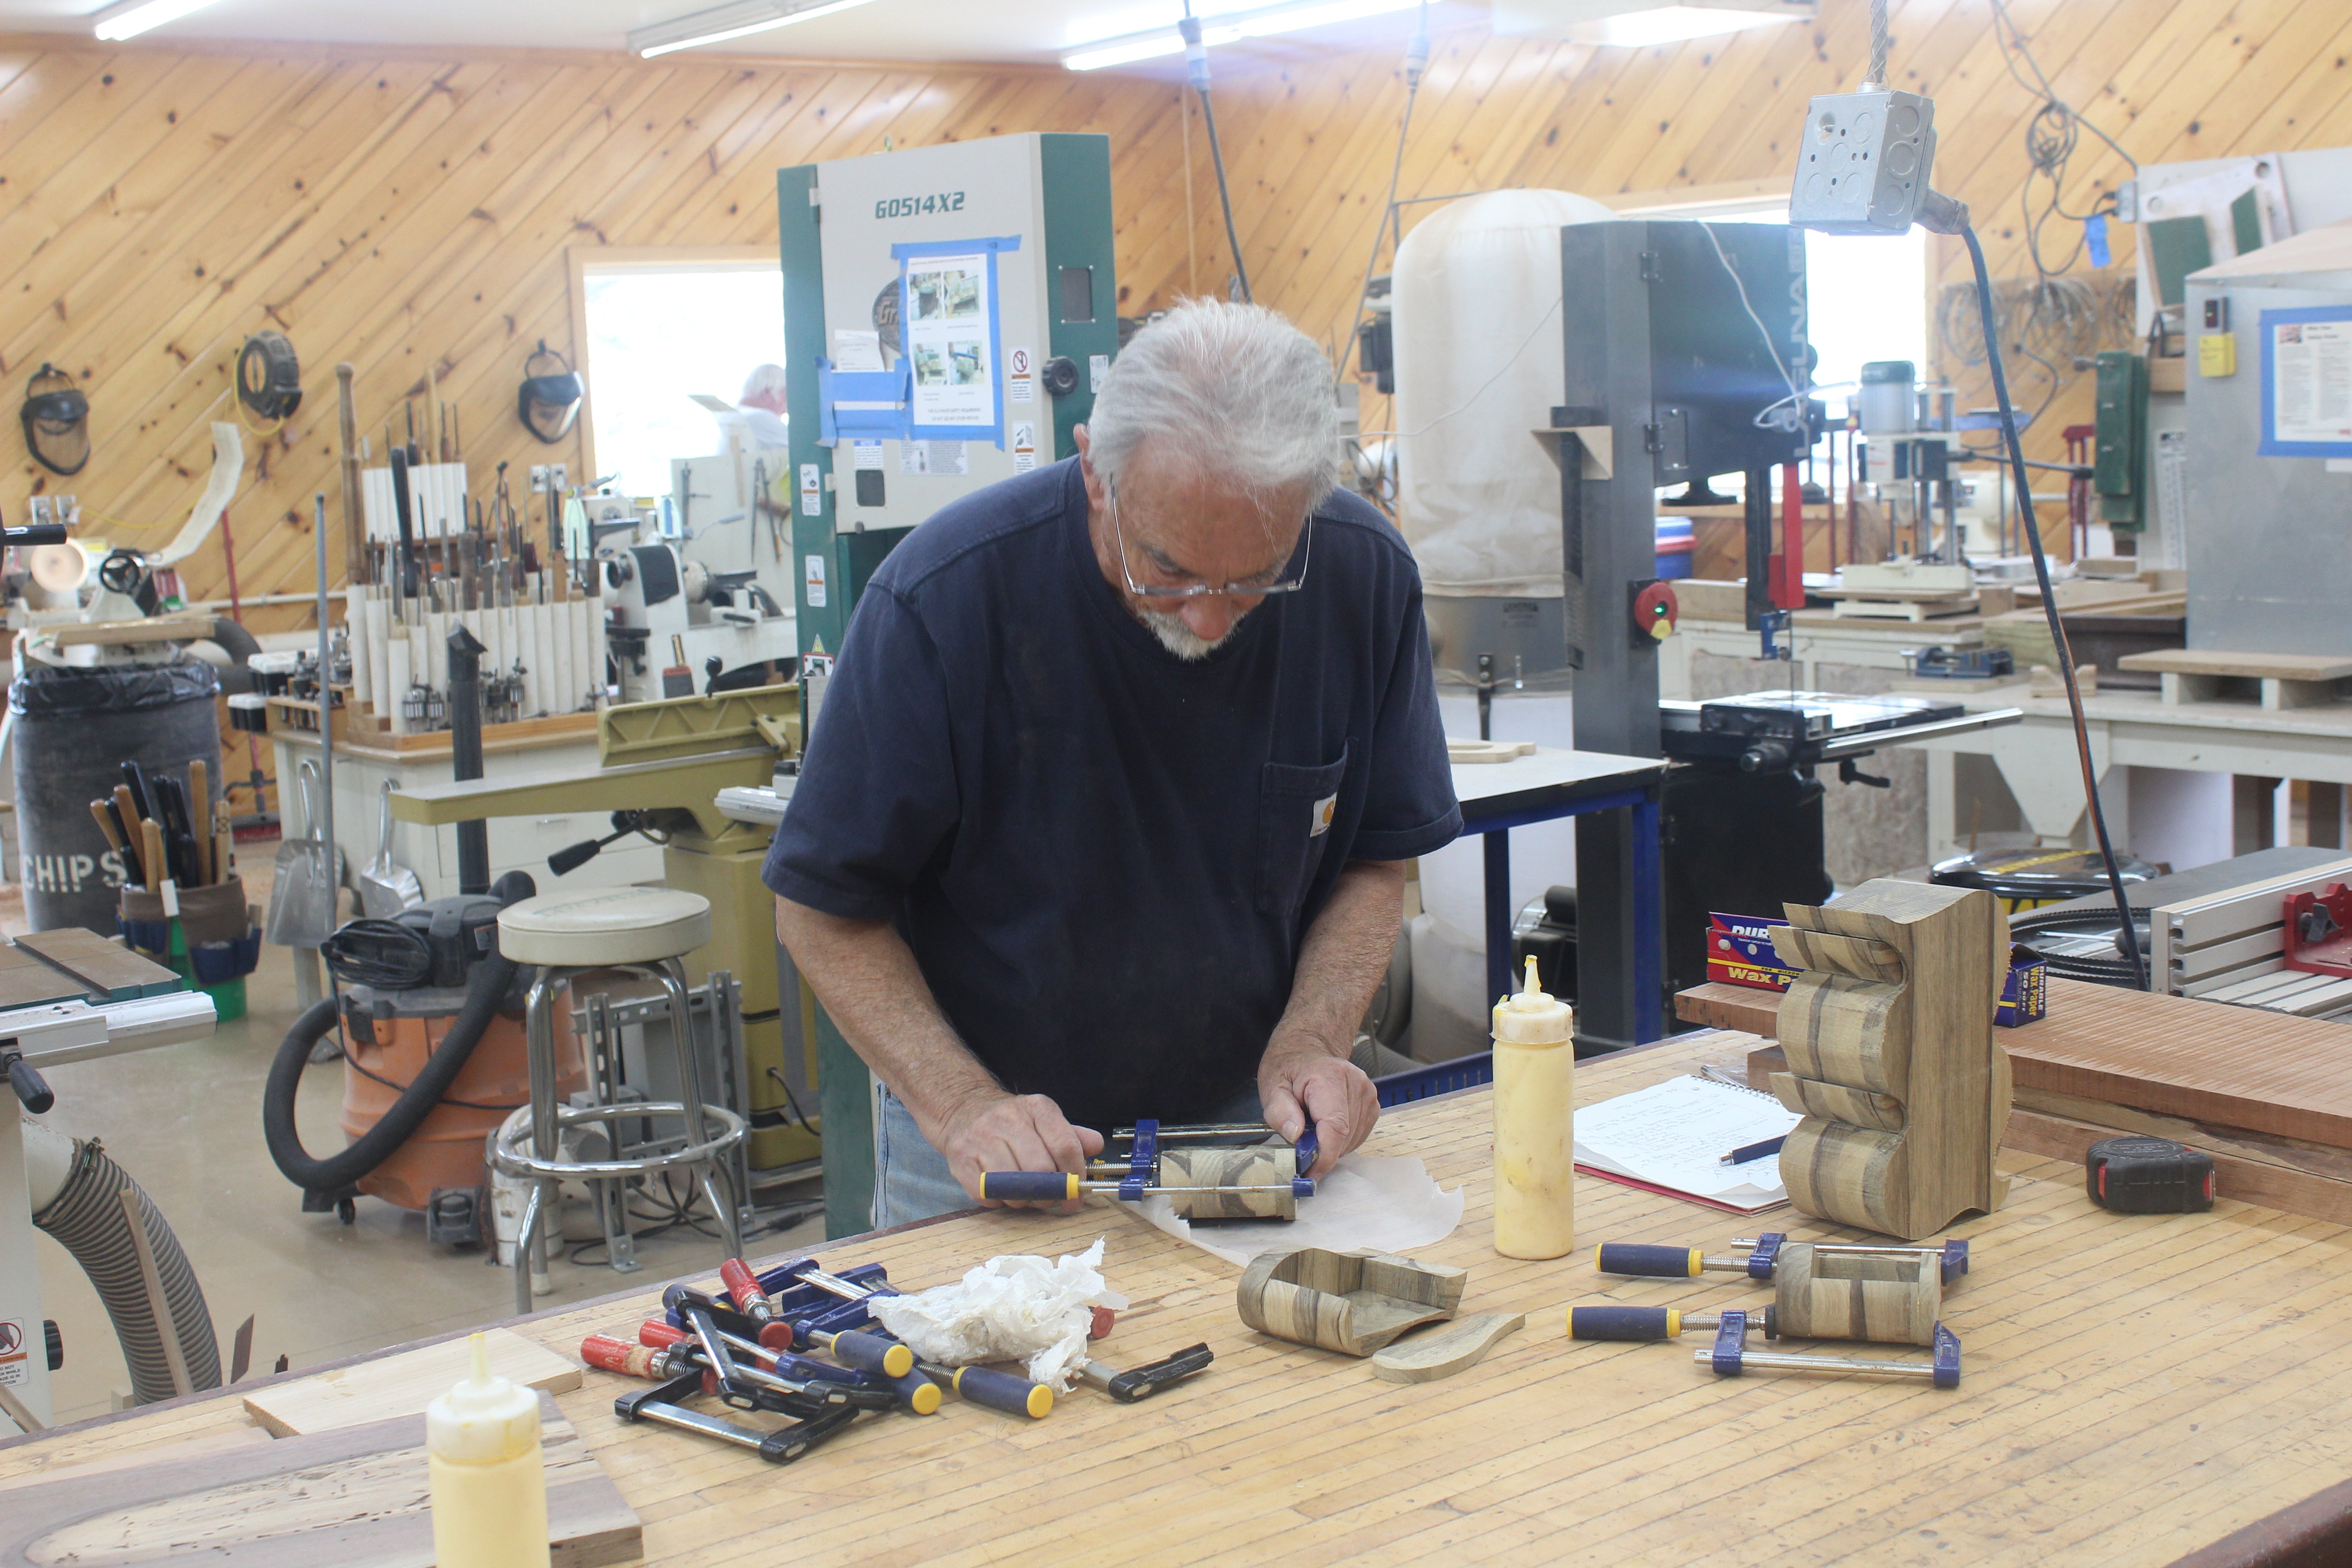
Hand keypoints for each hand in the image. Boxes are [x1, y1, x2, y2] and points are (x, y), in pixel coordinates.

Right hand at [935, 1091, 1104, 1211]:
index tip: (1076, 1196)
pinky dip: (997, 1201)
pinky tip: (1001, 1192)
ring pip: (1013, 1184)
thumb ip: (1072, 1136)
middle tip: (1048, 1199)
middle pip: (1041, 1169)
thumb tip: (1096, 1146)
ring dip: (1023, 1200)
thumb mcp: (1045, 1120)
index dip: (1074, 1177)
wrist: (964, 1109)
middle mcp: (1009, 1118)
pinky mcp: (961, 1156)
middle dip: (1049, 1193)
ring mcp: (982, 1136)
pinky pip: (986, 1193)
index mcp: (1037, 1108)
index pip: (1065, 1146)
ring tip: (1023, 1195)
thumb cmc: (1012, 1123)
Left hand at [1259, 1043, 1378, 1177]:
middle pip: (1343, 1136)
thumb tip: (1295, 1136)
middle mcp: (1356, 1083)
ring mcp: (1368, 1094)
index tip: (1309, 1174)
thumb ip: (1279, 1111)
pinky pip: (1358, 1136)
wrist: (1307, 1051)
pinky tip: (1325, 1127)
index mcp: (1329, 1076)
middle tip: (1300, 1147)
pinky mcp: (1372, 1104)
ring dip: (1331, 1146)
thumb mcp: (1272, 1086)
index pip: (1335, 1126)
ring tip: (1312, 1129)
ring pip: (1352, 1140)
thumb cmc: (1289, 1069)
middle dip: (1321, 1151)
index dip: (1324, 1156)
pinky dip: (1341, 1141)